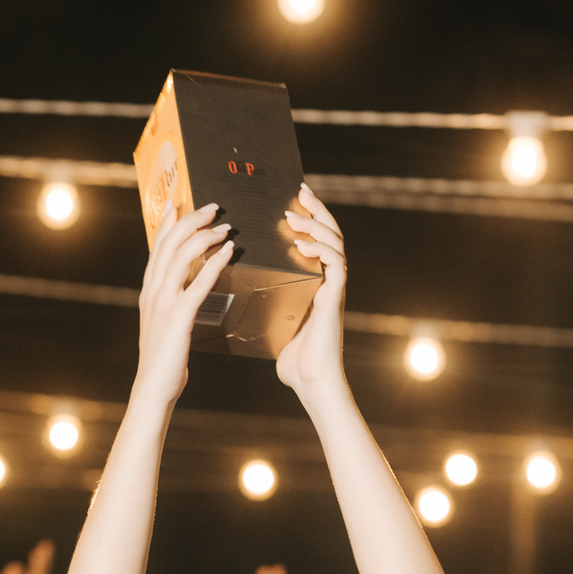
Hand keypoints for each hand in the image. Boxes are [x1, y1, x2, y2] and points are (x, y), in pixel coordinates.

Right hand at [133, 202, 233, 408]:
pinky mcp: (177, 318)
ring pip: (181, 257)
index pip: (157, 247)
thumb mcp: (164, 325)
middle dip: (191, 220)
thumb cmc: (164, 361)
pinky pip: (197, 284)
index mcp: (149, 292)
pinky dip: (214, 264)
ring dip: (205, 237)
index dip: (168, 222)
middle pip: (169, 244)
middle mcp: (153, 292)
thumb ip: (172, 304)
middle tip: (213, 207)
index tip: (178, 202)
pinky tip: (228, 252)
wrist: (153, 389)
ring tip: (225, 226)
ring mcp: (163, 304)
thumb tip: (186, 290)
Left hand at [275, 186, 345, 396]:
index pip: (315, 239)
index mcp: (315, 281)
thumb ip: (265, 304)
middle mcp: (328, 279)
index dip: (308, 216)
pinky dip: (320, 250)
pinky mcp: (335, 298)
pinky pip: (336, 265)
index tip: (292, 198)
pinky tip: (303, 245)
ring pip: (334, 242)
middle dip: (315, 209)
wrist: (310, 381)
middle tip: (298, 192)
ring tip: (293, 216)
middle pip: (329, 232)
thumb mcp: (274, 323)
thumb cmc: (293, 358)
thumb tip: (237, 294)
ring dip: (314, 226)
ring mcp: (333, 287)